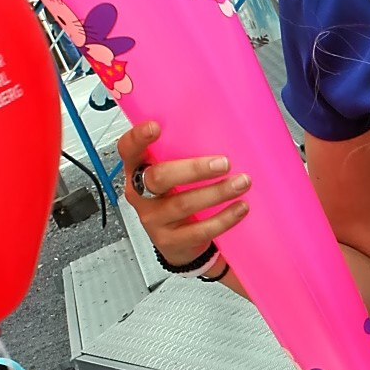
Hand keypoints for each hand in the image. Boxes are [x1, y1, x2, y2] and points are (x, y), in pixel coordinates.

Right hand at [119, 118, 250, 267]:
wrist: (179, 243)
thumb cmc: (176, 197)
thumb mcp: (173, 175)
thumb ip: (182, 154)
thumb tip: (221, 129)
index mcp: (138, 170)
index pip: (128, 151)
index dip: (137, 138)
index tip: (155, 127)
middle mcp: (140, 194)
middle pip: (158, 178)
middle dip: (193, 169)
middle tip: (224, 163)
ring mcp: (154, 219)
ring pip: (183, 204)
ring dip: (217, 192)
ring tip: (241, 183)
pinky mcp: (170, 241)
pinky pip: (198, 230)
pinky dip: (223, 218)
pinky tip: (239, 208)